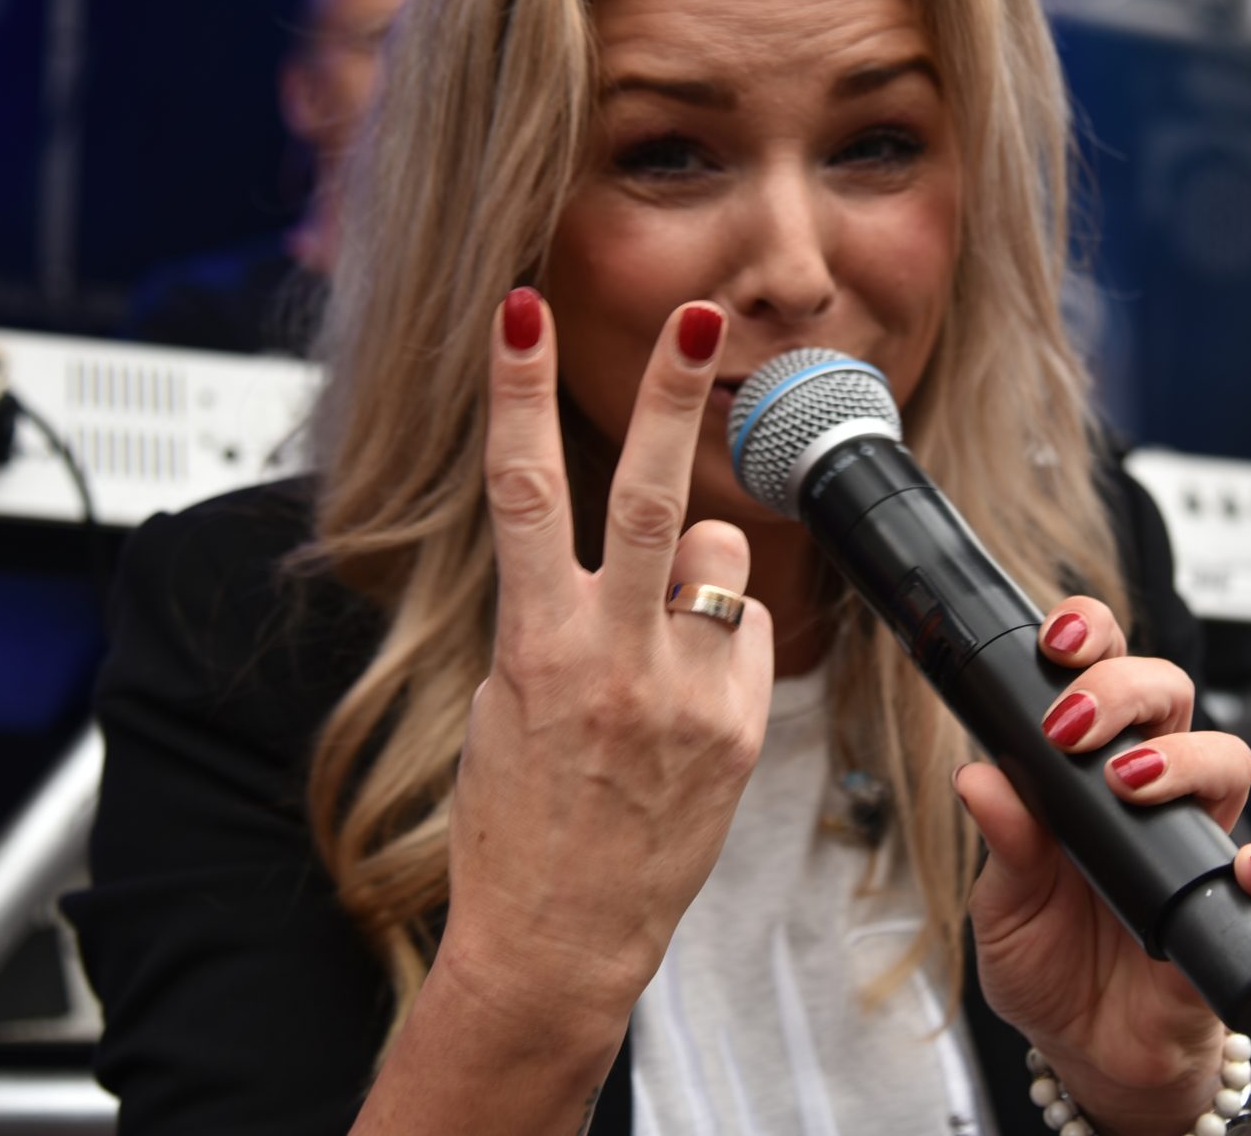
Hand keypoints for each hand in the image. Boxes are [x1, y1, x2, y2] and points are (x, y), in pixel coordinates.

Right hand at [438, 289, 775, 1030]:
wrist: (561, 938)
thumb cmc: (516, 821)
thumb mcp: (503, 701)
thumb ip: (550, 610)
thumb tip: (595, 541)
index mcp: (535, 644)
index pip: (523, 489)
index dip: (519, 389)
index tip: (523, 311)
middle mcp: (615, 660)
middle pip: (652, 497)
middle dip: (676, 396)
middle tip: (703, 314)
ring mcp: (685, 695)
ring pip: (718, 559)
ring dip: (697, 563)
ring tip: (660, 628)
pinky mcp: (737, 730)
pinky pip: (747, 632)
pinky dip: (724, 634)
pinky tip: (690, 690)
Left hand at [953, 599, 1250, 1135]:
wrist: (1089, 1053)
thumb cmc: (1049, 964)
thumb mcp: (1004, 905)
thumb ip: (1003, 843)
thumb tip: (978, 776)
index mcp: (1085, 773)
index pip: (1100, 676)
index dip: (1090, 640)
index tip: (1058, 643)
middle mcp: (1148, 793)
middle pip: (1170, 696)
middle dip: (1127, 686)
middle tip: (1076, 724)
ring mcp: (1193, 844)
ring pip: (1226, 760)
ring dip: (1183, 758)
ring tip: (1132, 783)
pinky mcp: (1229, 908)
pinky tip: (1243, 869)